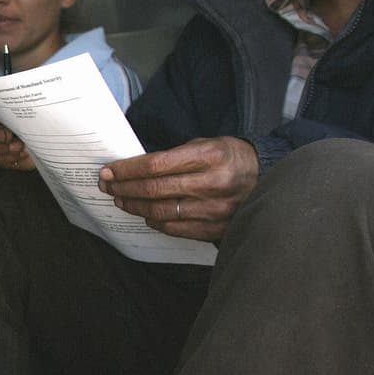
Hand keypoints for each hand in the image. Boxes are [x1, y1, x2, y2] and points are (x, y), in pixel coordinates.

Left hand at [97, 137, 258, 241]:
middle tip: (107, 186)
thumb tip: (131, 169)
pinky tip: (146, 215)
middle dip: (124, 188)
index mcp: (209, 156)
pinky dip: (155, 221)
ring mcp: (215, 209)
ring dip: (135, 206)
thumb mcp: (204, 145)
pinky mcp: (217, 228)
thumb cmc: (228, 158)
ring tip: (121, 200)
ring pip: (161, 211)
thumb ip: (172, 157)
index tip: (108, 171)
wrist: (266, 178)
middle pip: (154, 189)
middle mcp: (213, 183)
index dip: (126, 170)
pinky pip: (175, 228)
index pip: (155, 165)